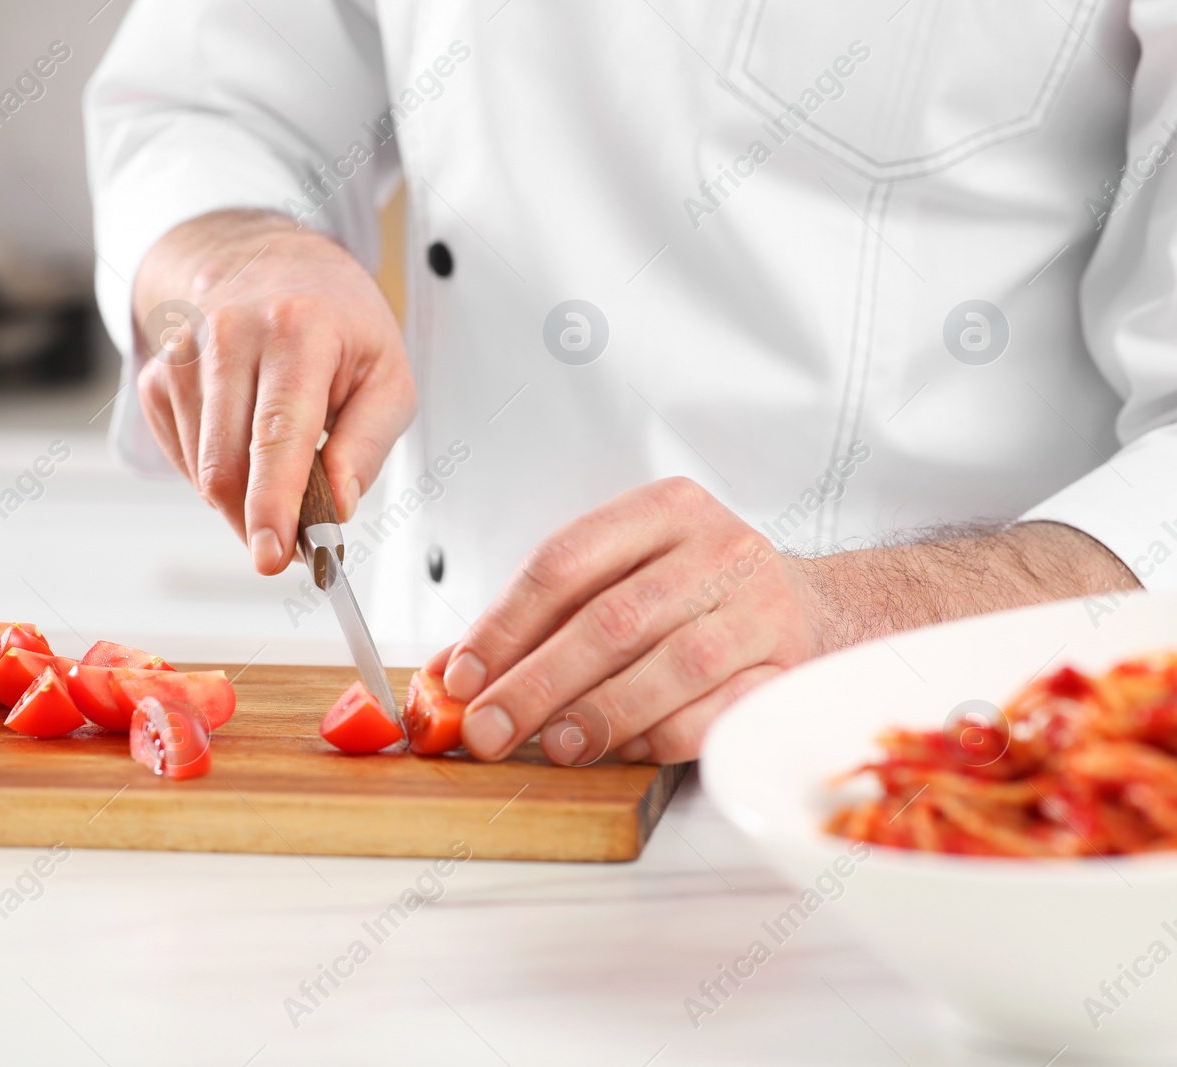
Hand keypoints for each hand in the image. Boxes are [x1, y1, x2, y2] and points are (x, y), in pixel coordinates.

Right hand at [131, 210, 415, 573]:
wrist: (264, 258)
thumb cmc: (335, 319)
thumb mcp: (387, 371)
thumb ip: (368, 443)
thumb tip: (337, 506)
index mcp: (298, 329)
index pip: (279, 433)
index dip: (274, 503)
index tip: (273, 556)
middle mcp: (231, 335)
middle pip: (227, 464)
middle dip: (258, 521)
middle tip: (293, 541)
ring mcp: (183, 355)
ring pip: (202, 471)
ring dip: (242, 499)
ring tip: (280, 470)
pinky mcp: (158, 377)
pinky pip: (183, 460)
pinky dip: (217, 474)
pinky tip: (244, 444)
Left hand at [435, 479, 1141, 765]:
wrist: (818, 608)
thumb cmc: (698, 594)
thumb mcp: (626, 574)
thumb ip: (546, 616)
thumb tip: (455, 672)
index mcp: (662, 510)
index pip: (564, 563)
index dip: (504, 625)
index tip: (462, 676)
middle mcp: (716, 548)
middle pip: (609, 620)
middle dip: (537, 683)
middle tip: (489, 730)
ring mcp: (760, 606)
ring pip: (665, 666)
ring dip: (598, 715)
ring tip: (551, 745)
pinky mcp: (789, 664)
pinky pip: (717, 708)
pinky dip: (662, 736)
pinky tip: (622, 750)